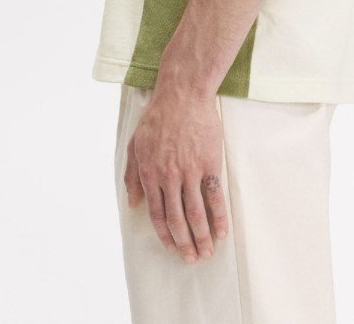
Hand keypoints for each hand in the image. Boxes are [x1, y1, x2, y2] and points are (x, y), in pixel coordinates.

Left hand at [123, 83, 229, 261]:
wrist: (183, 95)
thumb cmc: (158, 116)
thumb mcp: (135, 143)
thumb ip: (131, 175)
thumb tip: (133, 203)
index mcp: (150, 173)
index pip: (157, 213)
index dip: (165, 234)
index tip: (172, 248)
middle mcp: (169, 177)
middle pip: (177, 219)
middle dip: (184, 243)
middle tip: (191, 259)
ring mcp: (190, 172)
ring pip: (196, 213)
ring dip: (201, 237)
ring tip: (207, 253)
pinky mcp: (209, 164)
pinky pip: (214, 197)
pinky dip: (218, 217)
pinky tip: (221, 232)